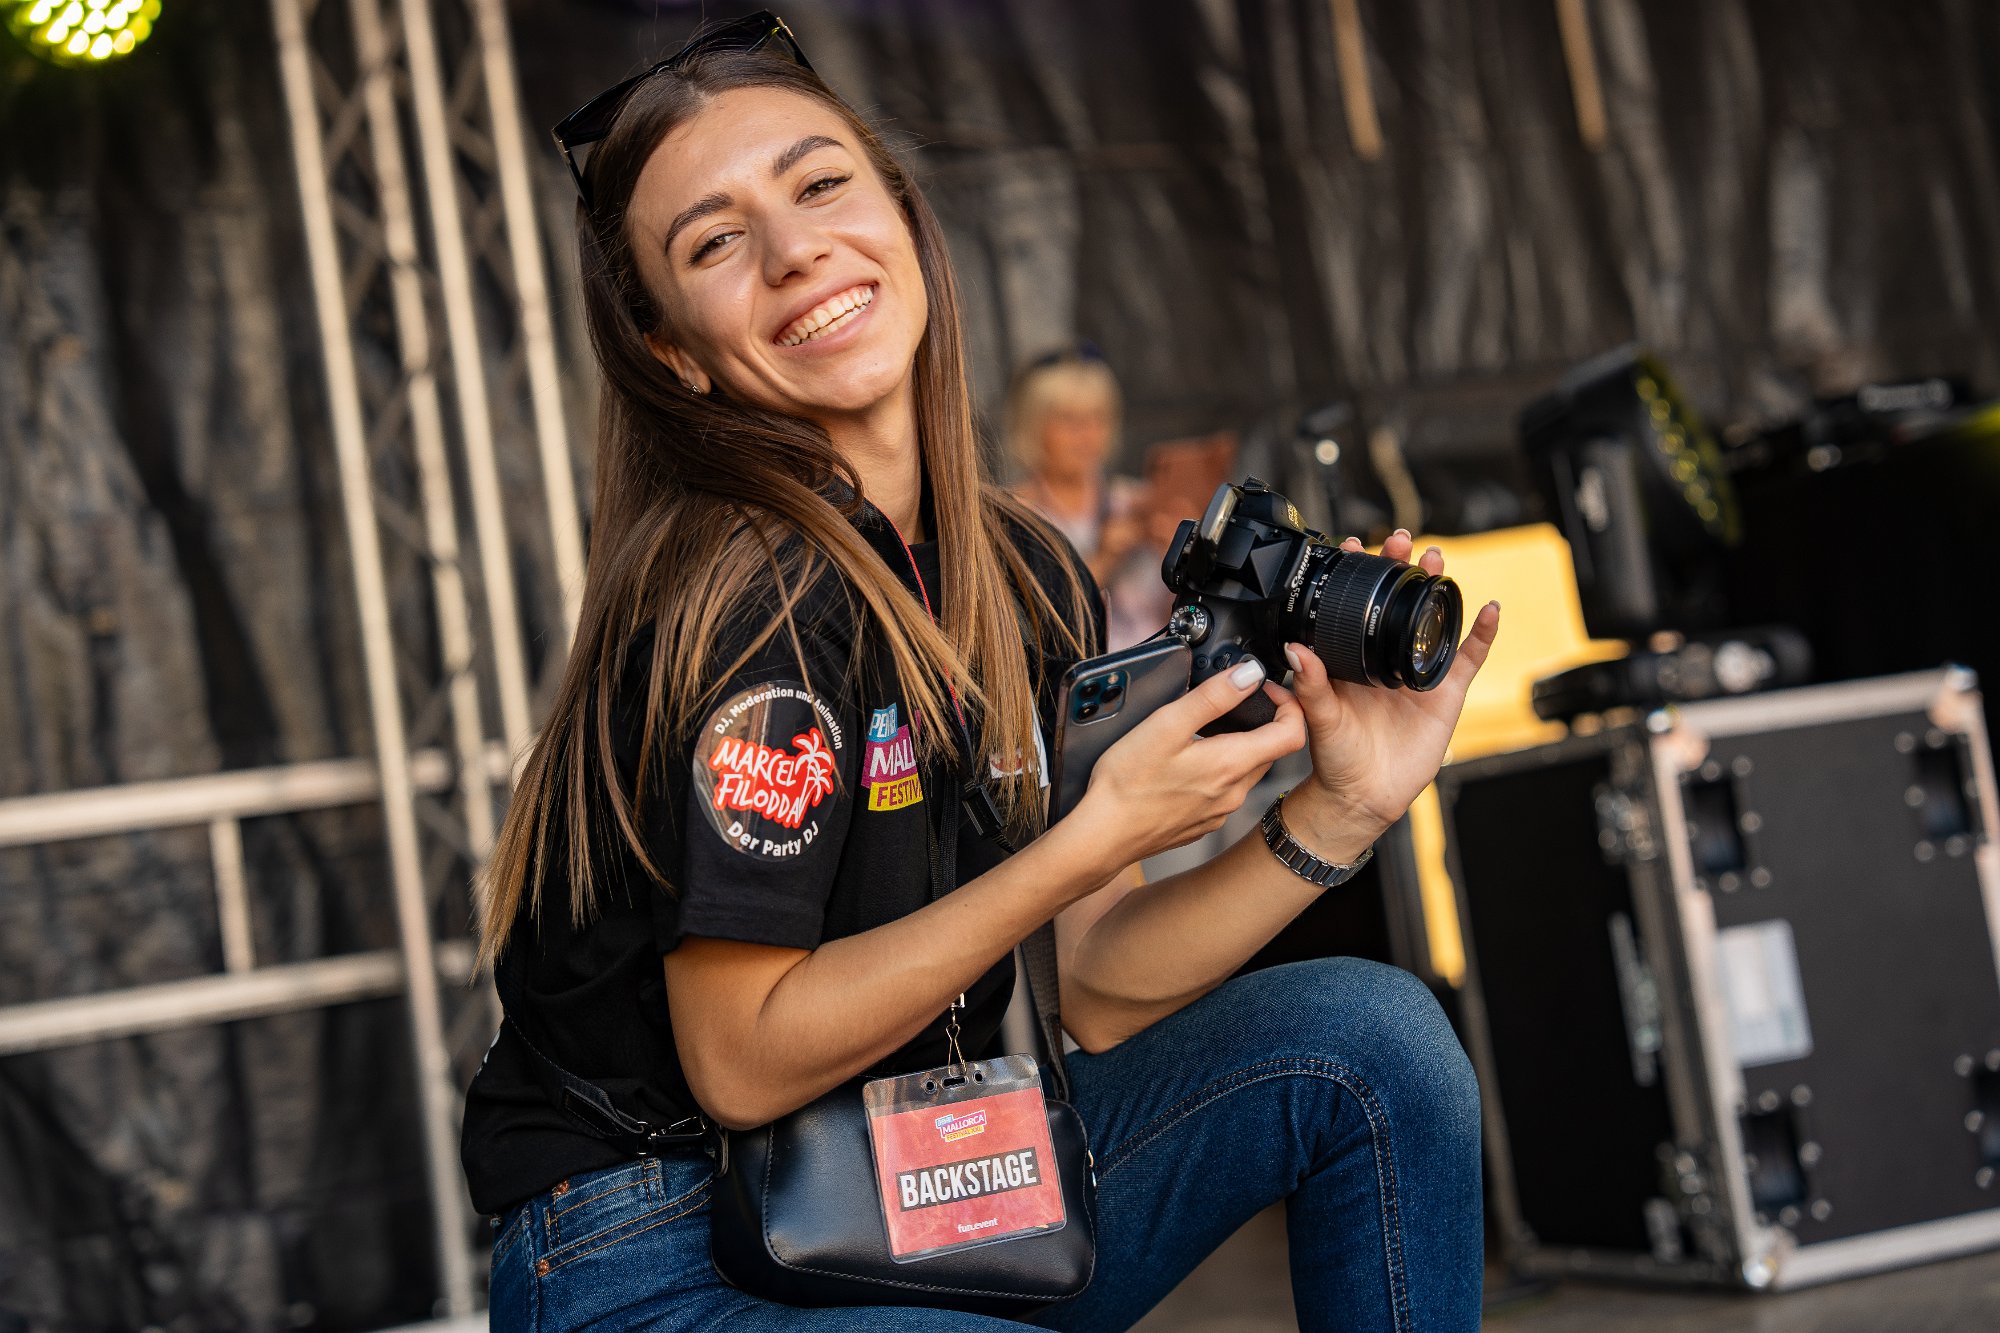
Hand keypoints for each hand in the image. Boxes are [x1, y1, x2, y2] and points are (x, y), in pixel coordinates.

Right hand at [1072, 659, 1305, 867]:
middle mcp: (1234, 792)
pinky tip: (1185, 768)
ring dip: (1236, 748)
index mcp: (1232, 764)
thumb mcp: (1167, 724)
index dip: (1289, 704)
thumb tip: (1249, 675)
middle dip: (1259, 723)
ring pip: (1246, 772)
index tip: (1266, 689)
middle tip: (1231, 704)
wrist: (1104, 835)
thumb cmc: (1128, 783)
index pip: (1293, 732)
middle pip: (1270, 751)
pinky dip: (1216, 773)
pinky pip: (1224, 793)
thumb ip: (1213, 697)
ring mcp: (1220, 812)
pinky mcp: (1203, 824)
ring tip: (1202, 734)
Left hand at [1277, 531, 1499, 838]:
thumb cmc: (1335, 758)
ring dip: (1437, 588)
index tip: (1354, 547)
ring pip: (1432, 620)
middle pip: (1398, 603)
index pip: (1356, 606)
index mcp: (1352, 659)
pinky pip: (1468, 657)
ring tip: (1436, 561)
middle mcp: (1385, 658)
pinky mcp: (1445, 693)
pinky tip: (1490, 610)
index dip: (1359, 576)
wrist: (1364, 795)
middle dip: (1401, 568)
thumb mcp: (1318, 718)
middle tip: (1400, 541)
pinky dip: (1482, 633)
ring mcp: (1417, 673)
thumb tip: (1293, 649)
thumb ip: (1308, 685)